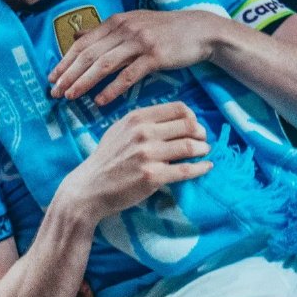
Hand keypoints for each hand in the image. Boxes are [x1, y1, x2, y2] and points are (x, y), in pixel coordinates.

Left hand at [48, 10, 222, 105]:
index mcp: (116, 21)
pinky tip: (100, 101)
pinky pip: (128, 76)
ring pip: (104, 64)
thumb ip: (107, 32)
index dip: (65, 61)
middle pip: (89, 54)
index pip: (83, 43)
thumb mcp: (134, 24)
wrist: (199, 31)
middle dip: (69, 74)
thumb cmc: (165, 31)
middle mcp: (124, 29)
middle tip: (54, 92)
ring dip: (84, 82)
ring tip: (71, 97)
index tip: (51, 78)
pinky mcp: (155, 57)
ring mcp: (139, 42)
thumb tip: (79, 38)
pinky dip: (112, 89)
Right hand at [60, 102, 211, 222]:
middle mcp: (143, 133)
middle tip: (203, 140)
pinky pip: (185, 170)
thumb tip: (171, 119)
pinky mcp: (152, 176)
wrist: (89, 188)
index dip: (192, 117)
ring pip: (189, 147)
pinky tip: (206, 167)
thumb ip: (142, 123)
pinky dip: (201, 168)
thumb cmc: (106, 160)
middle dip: (201, 133)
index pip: (177, 109)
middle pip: (188, 126)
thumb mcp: (119, 130)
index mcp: (137, 118)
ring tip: (204, 152)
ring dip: (202, 149)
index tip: (195, 126)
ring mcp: (148, 155)